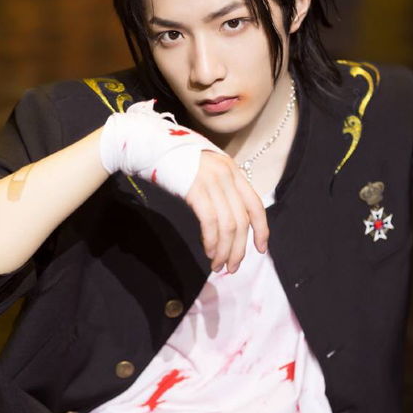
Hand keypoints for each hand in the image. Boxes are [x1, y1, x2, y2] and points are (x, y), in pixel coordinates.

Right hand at [185, 151, 268, 273]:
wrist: (151, 144)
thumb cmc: (175, 162)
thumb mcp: (206, 171)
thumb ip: (220, 190)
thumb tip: (229, 223)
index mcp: (233, 171)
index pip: (255, 205)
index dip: (261, 229)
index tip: (260, 249)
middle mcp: (226, 174)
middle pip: (242, 220)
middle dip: (239, 249)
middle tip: (232, 267)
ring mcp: (211, 180)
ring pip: (228, 225)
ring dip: (225, 250)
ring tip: (218, 265)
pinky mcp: (194, 188)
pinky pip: (210, 221)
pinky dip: (211, 240)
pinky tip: (208, 251)